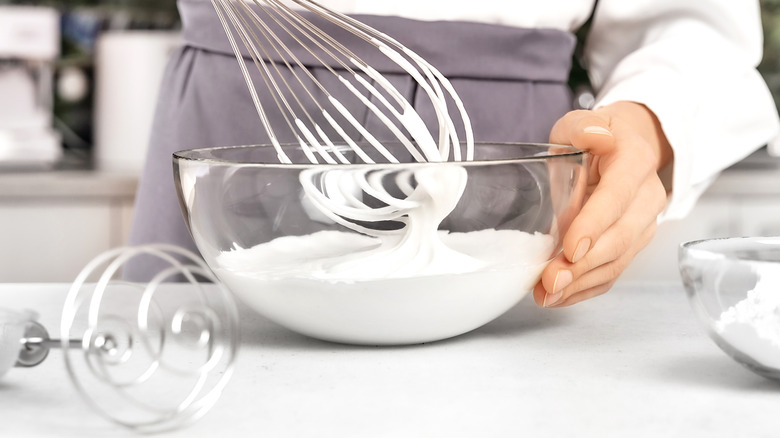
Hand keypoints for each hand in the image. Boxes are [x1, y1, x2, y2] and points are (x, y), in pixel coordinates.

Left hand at [533, 101, 672, 306]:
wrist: (623, 149)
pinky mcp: (632, 245)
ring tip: (547, 294)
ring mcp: (643, 224)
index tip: (571, 247)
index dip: (595, 223)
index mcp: (634, 161)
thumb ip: (582, 126)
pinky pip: (612, 273)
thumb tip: (594, 136)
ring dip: (581, 283)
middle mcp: (647, 196)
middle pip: (620, 237)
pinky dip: (585, 289)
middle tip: (551, 280)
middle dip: (584, 265)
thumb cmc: (595, 138)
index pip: (617, 196)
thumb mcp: (580, 122)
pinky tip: (558, 296)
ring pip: (617, 261)